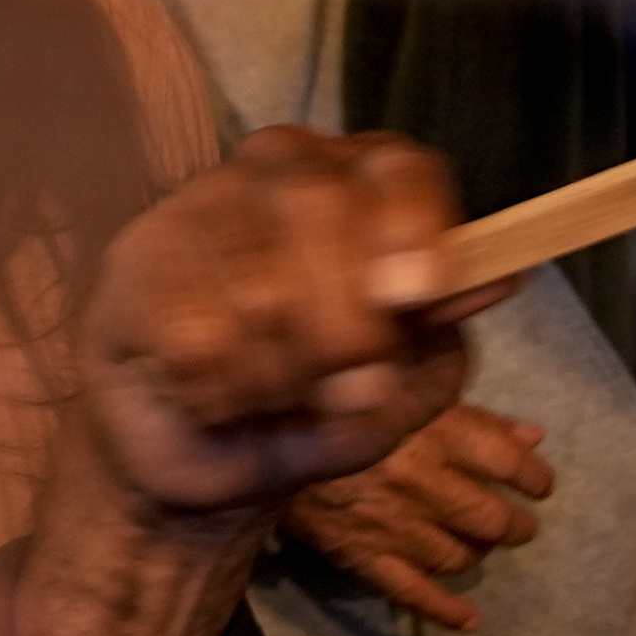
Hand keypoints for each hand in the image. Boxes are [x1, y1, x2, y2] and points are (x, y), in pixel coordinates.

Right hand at [73, 134, 476, 535]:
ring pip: (263, 285)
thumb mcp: (395, 392)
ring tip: (274, 398)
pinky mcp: (136, 260)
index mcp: (363, 182)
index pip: (400, 167)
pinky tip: (215, 394)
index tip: (418, 293)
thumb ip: (439, 337)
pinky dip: (223, 390)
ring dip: (283, 377)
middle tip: (347, 390)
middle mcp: (282, 169)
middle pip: (326, 215)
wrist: (206, 467)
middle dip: (349, 330)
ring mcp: (199, 205)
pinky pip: (198, 333)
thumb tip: (499, 276)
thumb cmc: (311, 413)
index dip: (415, 225)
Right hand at [283, 400, 555, 629]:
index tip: (539, 484)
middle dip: (516, 526)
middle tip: (516, 525)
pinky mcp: (365, 558)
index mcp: (438, 432)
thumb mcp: (411, 396)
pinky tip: (468, 620)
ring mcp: (396, 525)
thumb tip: (533, 435)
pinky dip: (444, 611)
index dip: (535, 477)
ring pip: (460, 557)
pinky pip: (413, 594)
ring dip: (478, 556)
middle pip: (493, 519)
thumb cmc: (343, 407)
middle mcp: (425, 483)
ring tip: (479, 547)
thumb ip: (474, 417)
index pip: (511, 463)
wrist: (263, 438)